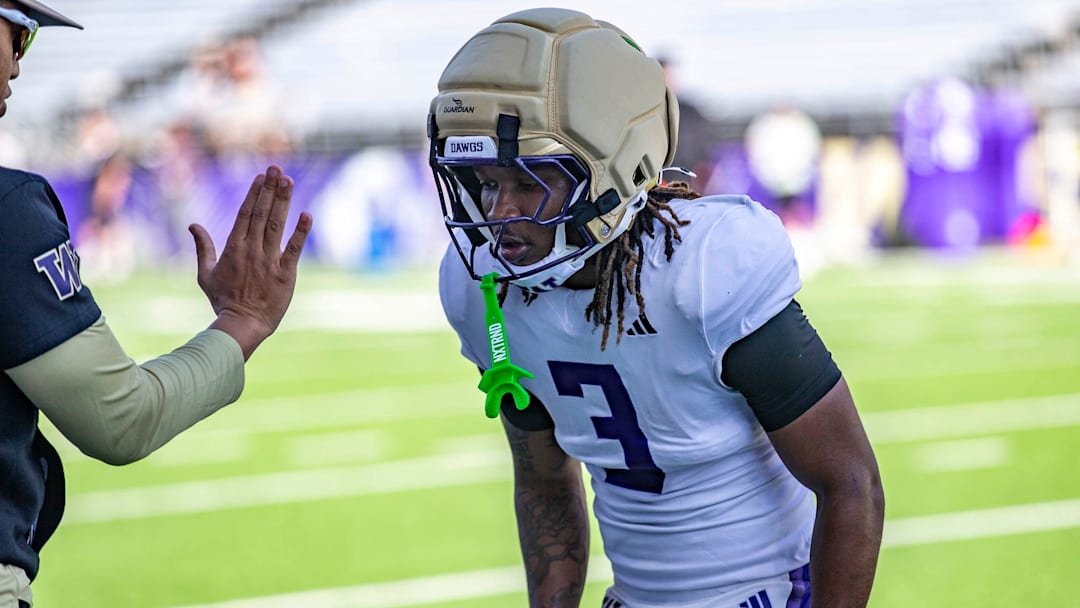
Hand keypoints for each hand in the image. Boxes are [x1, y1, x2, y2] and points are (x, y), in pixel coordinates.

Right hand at [188, 165, 312, 359]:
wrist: (241, 325)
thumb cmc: (223, 301)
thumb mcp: (205, 274)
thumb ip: (202, 248)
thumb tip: (193, 225)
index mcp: (233, 248)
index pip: (245, 213)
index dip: (254, 193)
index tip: (262, 176)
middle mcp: (251, 250)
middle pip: (261, 213)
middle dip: (269, 189)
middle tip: (277, 168)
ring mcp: (269, 261)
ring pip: (277, 225)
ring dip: (283, 201)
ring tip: (289, 181)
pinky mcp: (285, 274)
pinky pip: (294, 249)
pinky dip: (301, 232)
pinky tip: (307, 214)